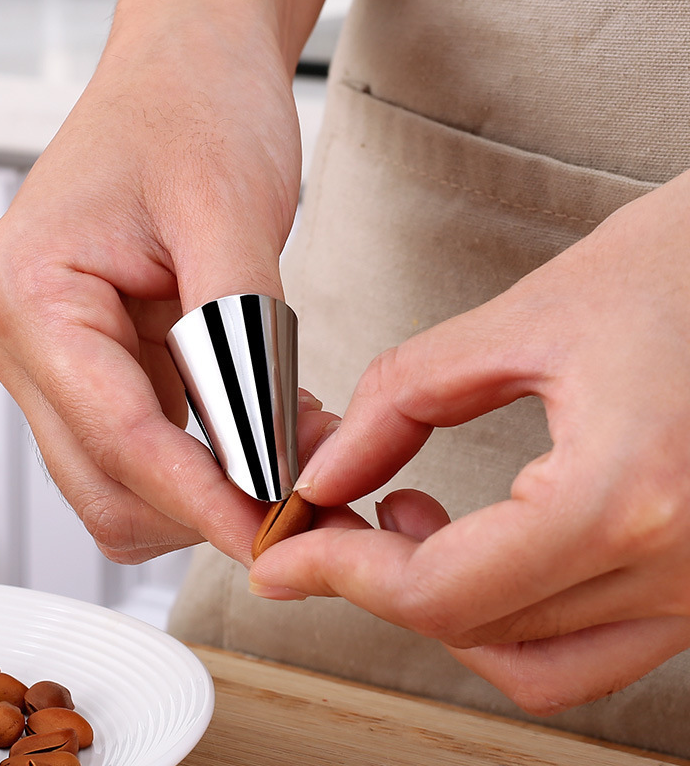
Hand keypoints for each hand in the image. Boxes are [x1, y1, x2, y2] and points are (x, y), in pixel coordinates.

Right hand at [0, 0, 333, 564]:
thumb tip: (264, 459)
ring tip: (294, 456)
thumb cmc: (194, 107)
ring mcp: (60, 356)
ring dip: (212, 485)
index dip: (205, 499)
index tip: (272, 532)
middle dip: (205, 507)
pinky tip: (271, 427)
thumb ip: (243, 348)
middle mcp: (28, 337)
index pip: (119, 439)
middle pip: (107, 485)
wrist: (190, 67)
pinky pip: (152, 442)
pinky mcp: (103, 361)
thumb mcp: (229, 217)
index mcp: (33, 295)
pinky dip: (214, 455)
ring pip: (126, 479)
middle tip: (298, 506)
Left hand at [249, 169, 689, 712]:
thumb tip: (329, 476)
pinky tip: (480, 539)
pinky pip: (590, 644)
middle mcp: (681, 569)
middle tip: (331, 518)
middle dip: (377, 581)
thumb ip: (404, 400)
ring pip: (533, 661)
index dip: (338, 572)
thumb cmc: (681, 267)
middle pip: (477, 628)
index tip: (280, 555)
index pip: (442, 590)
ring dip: (446, 607)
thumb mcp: (524, 320)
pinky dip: (513, 613)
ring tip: (402, 520)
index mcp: (629, 497)